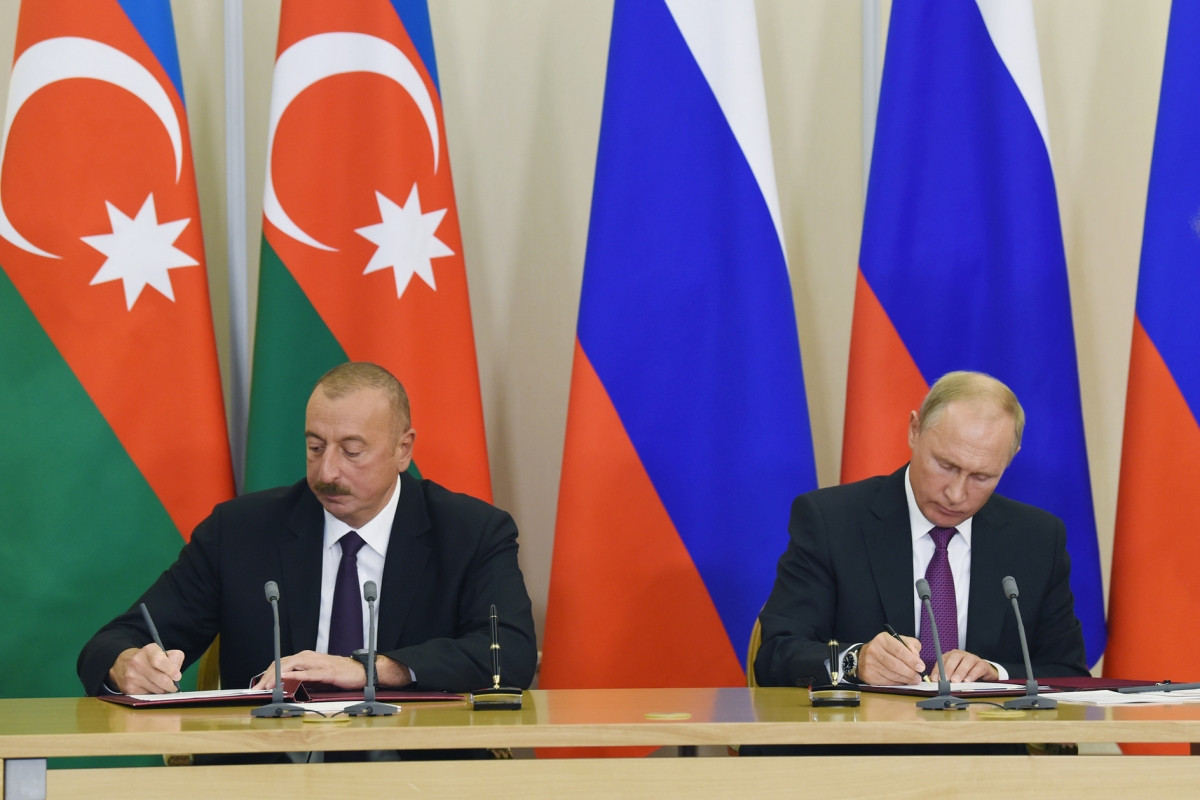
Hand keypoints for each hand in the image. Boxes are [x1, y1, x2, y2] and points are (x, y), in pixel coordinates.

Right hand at [109, 644, 183, 693]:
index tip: (177, 676)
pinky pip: (149, 696)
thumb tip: (176, 675)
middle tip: (174, 685)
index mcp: (149, 650)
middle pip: (161, 679)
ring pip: (157, 690)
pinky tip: (151, 687)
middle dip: (171, 685)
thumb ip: (175, 659)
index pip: (160, 661)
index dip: (171, 670)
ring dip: (163, 690)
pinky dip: (154, 694)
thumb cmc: (150, 659)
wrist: (124, 664)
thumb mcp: (163, 652)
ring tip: (161, 684)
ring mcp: (132, 676)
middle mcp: (137, 662)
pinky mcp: (129, 689)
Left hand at [253, 651, 411, 689]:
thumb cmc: (340, 673)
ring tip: (266, 686)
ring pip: (292, 666)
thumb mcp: (317, 675)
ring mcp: (318, 663)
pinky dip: (295, 676)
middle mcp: (310, 657)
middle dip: (267, 676)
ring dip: (277, 676)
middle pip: (282, 663)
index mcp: (306, 658)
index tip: (257, 686)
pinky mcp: (327, 672)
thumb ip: (302, 678)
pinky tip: (286, 680)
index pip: (281, 663)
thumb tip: (284, 686)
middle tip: (257, 689)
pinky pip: (308, 673)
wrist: (362, 671)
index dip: (267, 674)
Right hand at [857, 631, 925, 684]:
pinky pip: (886, 682)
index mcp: (883, 640)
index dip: (912, 660)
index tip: (921, 667)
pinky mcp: (869, 675)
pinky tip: (902, 682)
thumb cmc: (885, 649)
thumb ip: (911, 645)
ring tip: (913, 680)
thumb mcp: (898, 641)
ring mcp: (870, 663)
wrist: (863, 656)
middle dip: (910, 673)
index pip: (899, 650)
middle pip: (896, 665)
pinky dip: (897, 683)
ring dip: (905, 680)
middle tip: (918, 677)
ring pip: (892, 675)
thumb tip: (916, 657)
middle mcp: (874, 650)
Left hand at [929, 649, 998, 682]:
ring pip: (967, 661)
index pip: (942, 660)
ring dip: (960, 671)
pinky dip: (972, 674)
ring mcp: (973, 658)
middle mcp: (962, 655)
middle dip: (948, 669)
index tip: (935, 679)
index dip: (938, 669)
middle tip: (946, 680)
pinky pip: (978, 668)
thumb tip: (935, 684)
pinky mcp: (983, 664)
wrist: (984, 672)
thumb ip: (945, 679)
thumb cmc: (966, 673)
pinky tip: (968, 681)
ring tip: (956, 681)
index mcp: (952, 656)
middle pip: (954, 658)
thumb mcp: (954, 675)